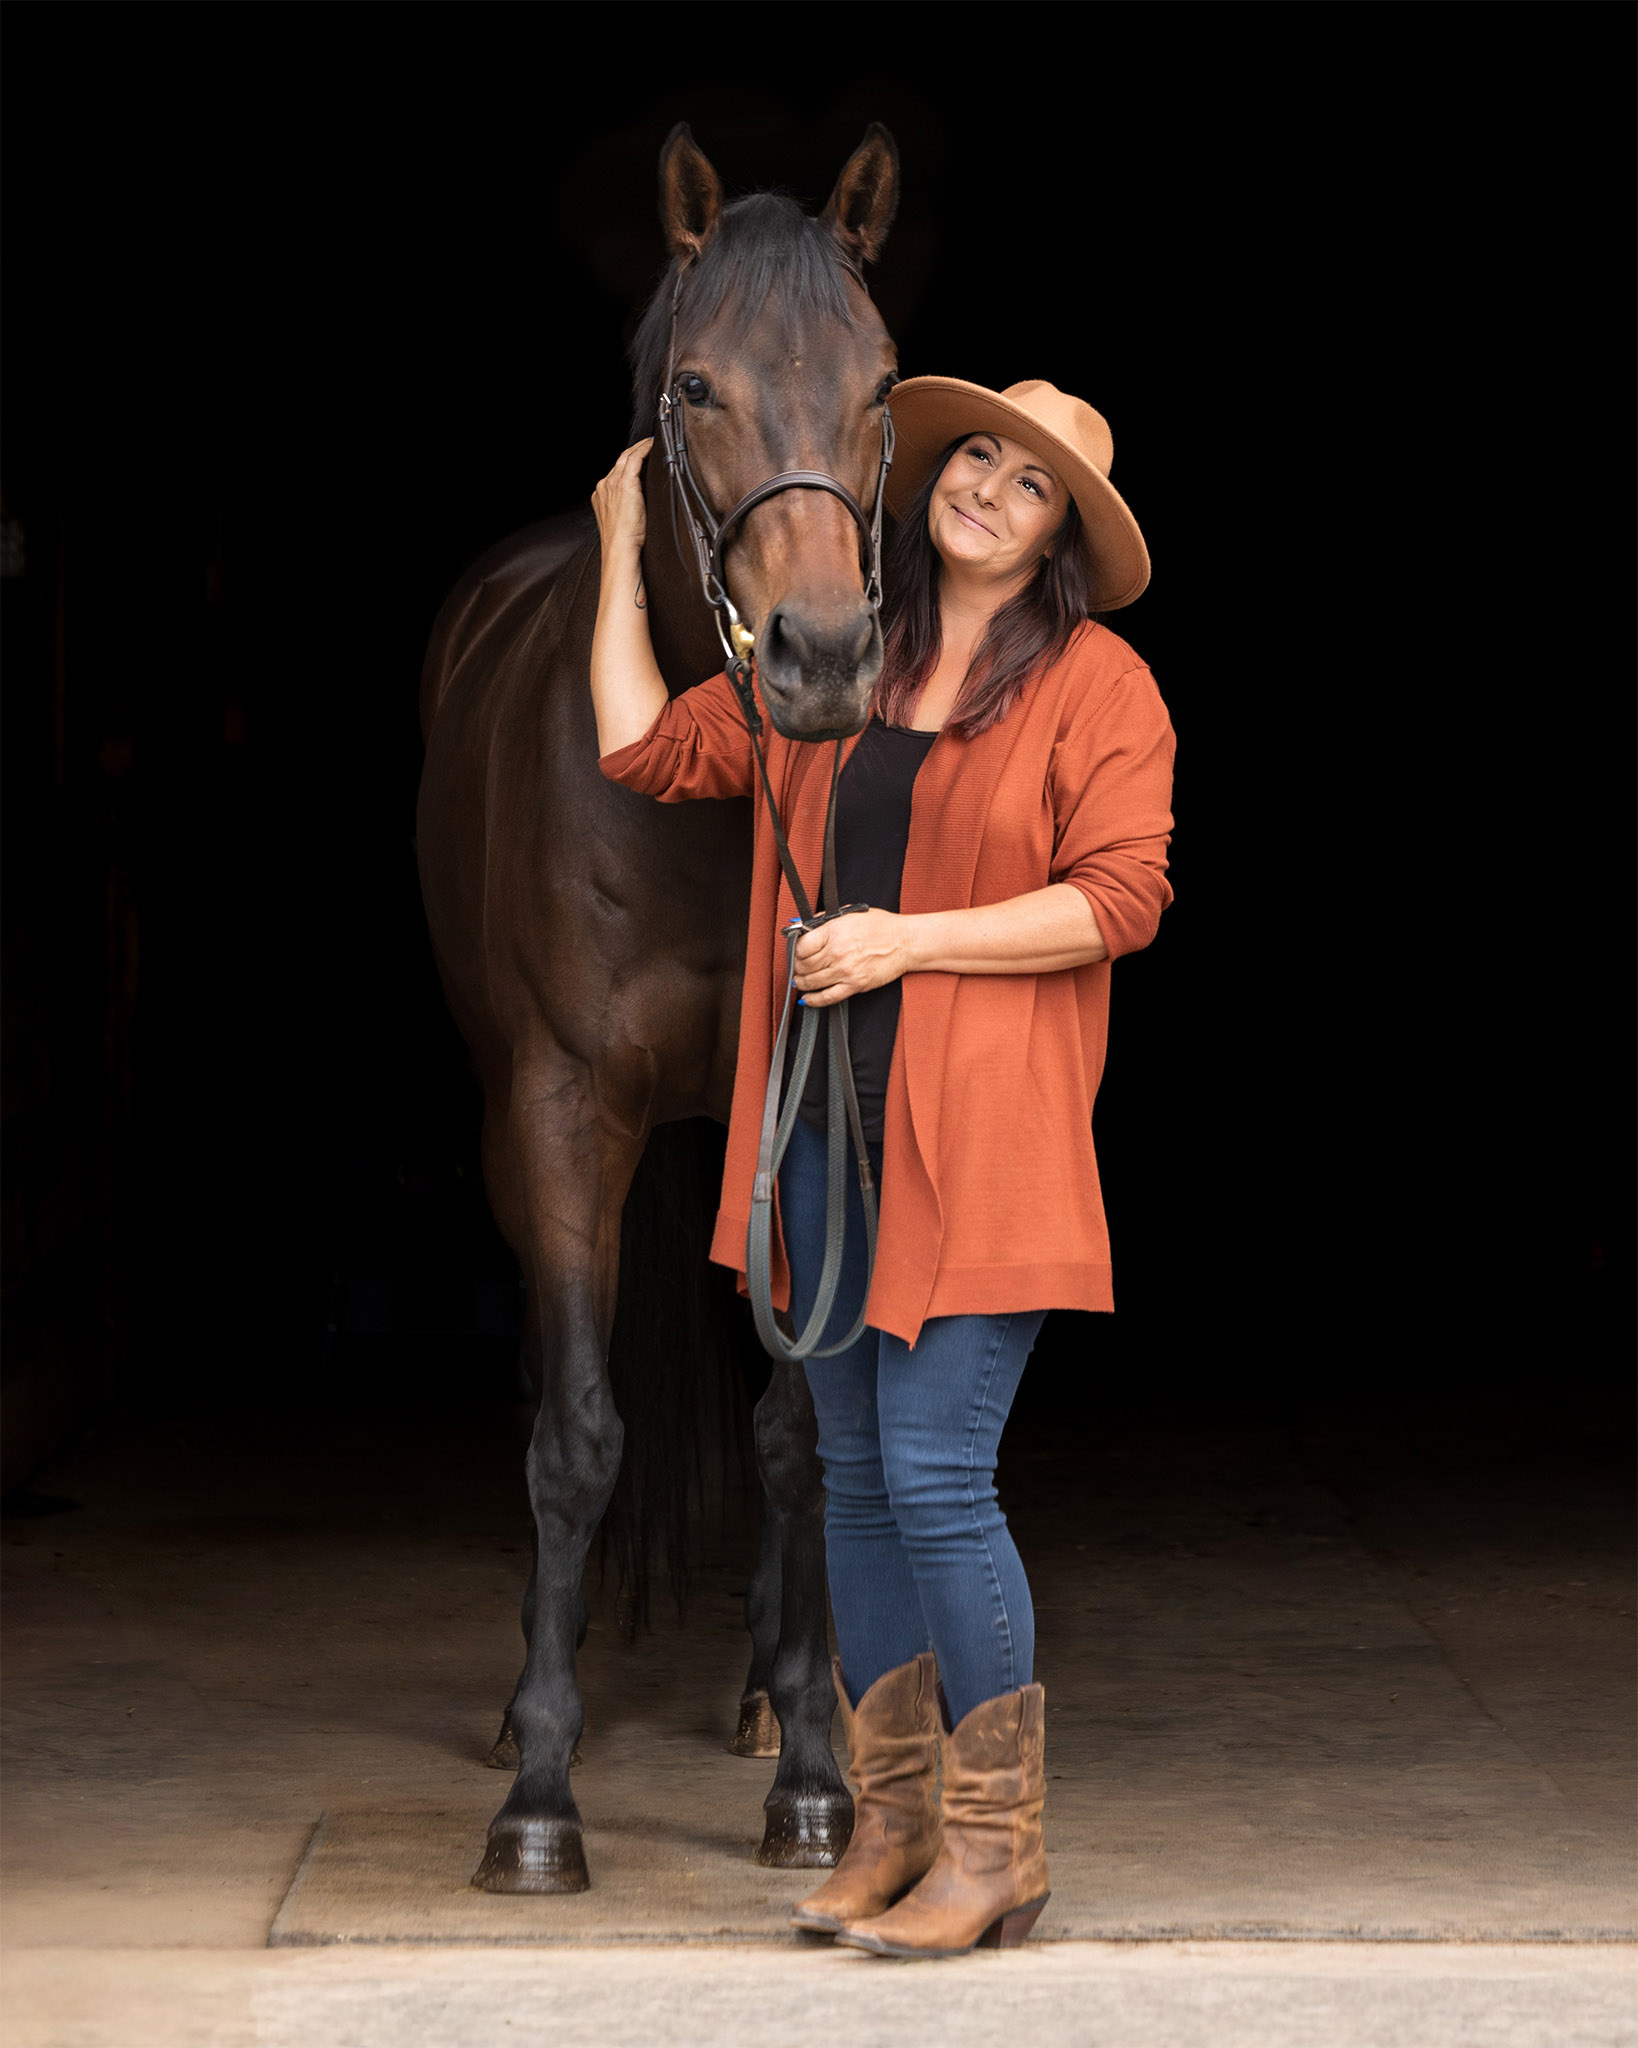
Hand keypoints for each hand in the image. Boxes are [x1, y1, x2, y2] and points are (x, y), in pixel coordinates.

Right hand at [591, 439, 652, 560]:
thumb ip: (628, 507)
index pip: (616, 472)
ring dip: (640, 448)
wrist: (619, 549)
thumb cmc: (624, 543)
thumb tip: (644, 501)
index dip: (628, 462)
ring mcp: (612, 483)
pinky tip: (652, 445)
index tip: (640, 458)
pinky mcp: (625, 484)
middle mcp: (604, 486)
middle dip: (634, 451)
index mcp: (601, 495)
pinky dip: (644, 449)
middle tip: (648, 444)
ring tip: (651, 442)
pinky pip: (635, 459)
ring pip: (627, 457)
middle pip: (620, 461)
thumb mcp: (622, 521)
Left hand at [792, 909, 912, 1006]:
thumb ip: (825, 920)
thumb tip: (804, 927)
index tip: (796, 952)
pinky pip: (827, 997)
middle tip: (797, 968)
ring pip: (812, 982)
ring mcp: (845, 970)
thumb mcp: (850, 914)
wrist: (905, 942)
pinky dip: (814, 1000)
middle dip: (797, 968)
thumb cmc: (881, 926)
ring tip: (801, 981)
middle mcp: (837, 952)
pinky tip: (808, 999)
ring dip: (802, 983)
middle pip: (804, 966)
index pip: (801, 946)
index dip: (795, 951)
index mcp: (834, 932)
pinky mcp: (855, 985)